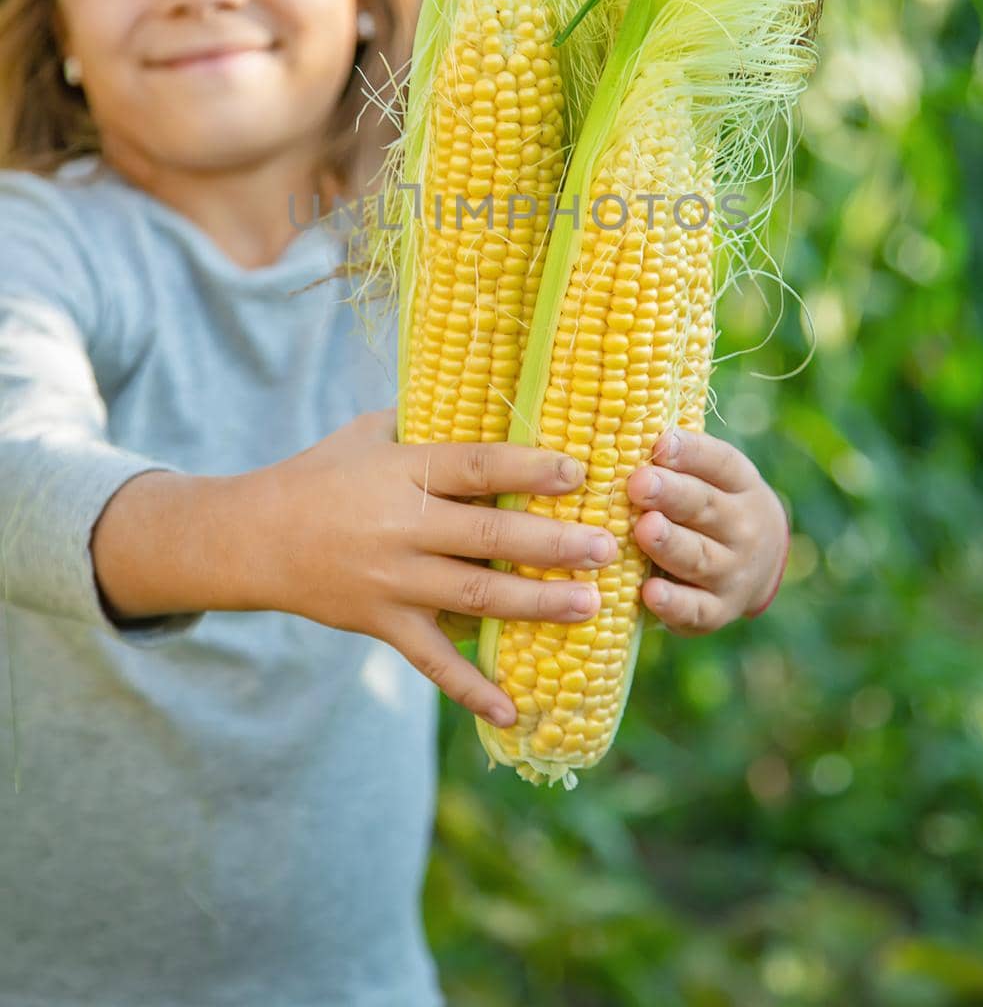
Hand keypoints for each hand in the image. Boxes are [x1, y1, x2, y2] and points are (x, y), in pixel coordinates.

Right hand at [247, 409, 616, 727]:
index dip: (530, 469)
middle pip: (488, 535)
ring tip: (589, 606)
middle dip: (552, 544)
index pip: (476, 466)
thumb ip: (424, 422)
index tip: (580, 472)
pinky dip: (471, 689)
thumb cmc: (320, 474)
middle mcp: (401, 526)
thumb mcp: (367, 433)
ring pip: (474, 596)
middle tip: (605, 548)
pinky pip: (432, 662)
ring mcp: (391, 580)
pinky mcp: (380, 623)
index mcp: (402, 470)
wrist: (252, 537)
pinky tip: (513, 711)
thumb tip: (489, 397)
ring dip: (536, 604)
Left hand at [626, 426, 790, 635]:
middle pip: (706, 507)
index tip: (660, 444)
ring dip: (670, 544)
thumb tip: (614, 420)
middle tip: (639, 484)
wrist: (760, 564)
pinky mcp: (718, 610)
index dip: (691, 453)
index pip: (720, 463)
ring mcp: (733, 571)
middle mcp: (742, 526)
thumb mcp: (710, 476)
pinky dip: (674, 603)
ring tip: (645, 530)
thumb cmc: (711, 503)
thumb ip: (674, 458)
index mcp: (740, 483)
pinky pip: (695, 609)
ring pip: (699, 557)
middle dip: (672, 496)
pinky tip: (649, 593)